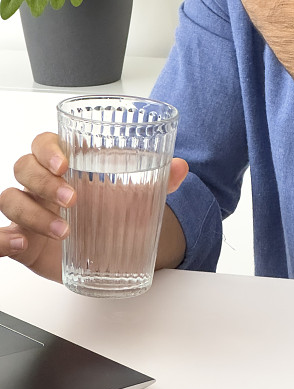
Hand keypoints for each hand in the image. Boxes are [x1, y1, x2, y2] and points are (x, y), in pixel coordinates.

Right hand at [0, 132, 188, 281]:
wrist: (117, 245)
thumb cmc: (118, 209)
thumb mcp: (141, 194)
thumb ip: (163, 178)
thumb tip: (181, 167)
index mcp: (67, 164)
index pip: (43, 143)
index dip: (48, 150)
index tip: (66, 163)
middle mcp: (44, 184)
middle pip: (24, 168)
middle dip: (45, 182)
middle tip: (73, 199)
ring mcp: (32, 211)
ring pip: (11, 199)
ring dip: (32, 213)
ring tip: (63, 230)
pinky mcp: (26, 242)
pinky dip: (2, 238)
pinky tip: (19, 242)